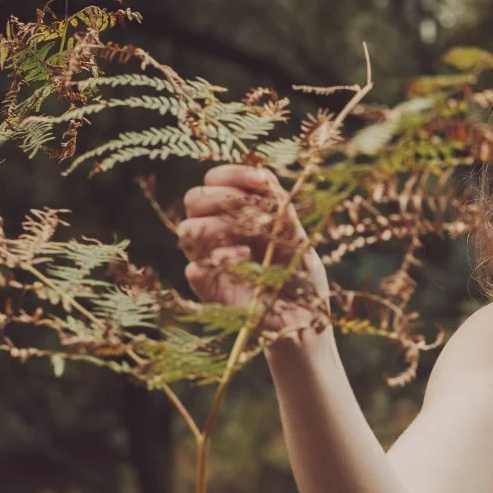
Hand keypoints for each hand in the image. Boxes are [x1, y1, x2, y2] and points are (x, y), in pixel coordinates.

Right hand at [177, 164, 328, 334]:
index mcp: (235, 215)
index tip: (260, 180)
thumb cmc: (300, 274)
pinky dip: (219, 259)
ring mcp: (210, 261)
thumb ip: (278, 207)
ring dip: (219, 226)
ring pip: (187, 230)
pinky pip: (193, 268)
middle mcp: (216, 234)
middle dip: (223, 198)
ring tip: (251, 240)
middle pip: (193, 199)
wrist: (305, 318)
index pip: (214, 181)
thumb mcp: (296, 235)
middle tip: (255, 212)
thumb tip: (262, 176)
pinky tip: (245, 259)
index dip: (231, 174)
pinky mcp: (209, 290)